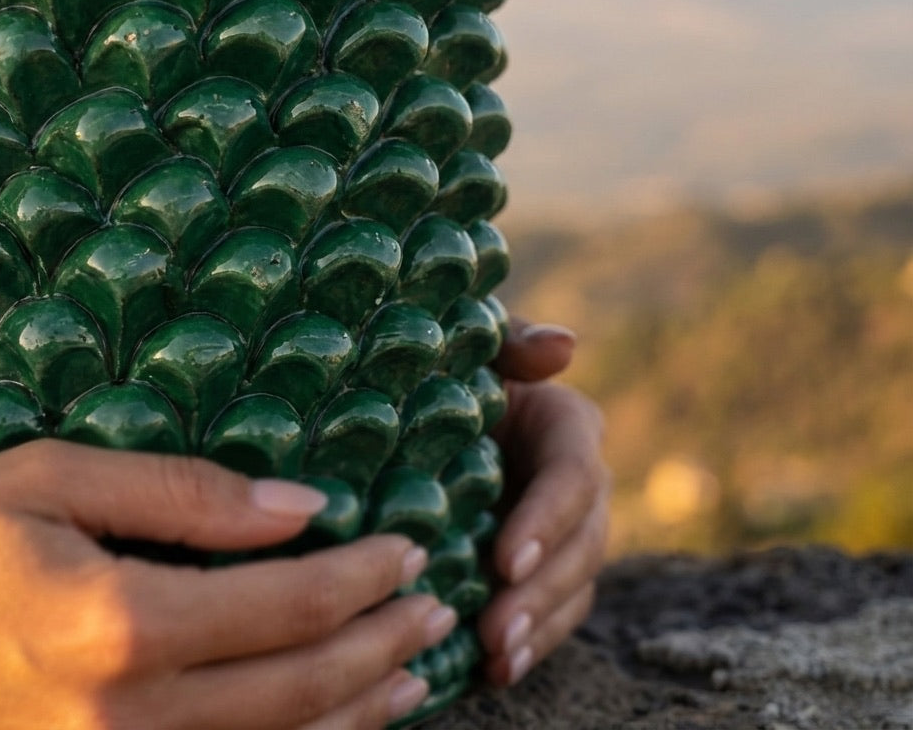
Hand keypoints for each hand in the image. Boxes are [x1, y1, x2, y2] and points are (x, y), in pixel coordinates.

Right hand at [0, 441, 453, 729]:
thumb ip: (184, 493)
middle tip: (434, 607)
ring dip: (359, 713)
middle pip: (298, 689)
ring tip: (416, 674)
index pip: (287, 605)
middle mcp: (125, 716)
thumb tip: (301, 505)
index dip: (362, 577)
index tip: (410, 549)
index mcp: (119, 623)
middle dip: (381, 646)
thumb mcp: (52, 479)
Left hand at [478, 319, 609, 685]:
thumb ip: (515, 341)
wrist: (432, 405)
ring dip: (538, 627)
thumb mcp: (478, 347)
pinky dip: (531, 643)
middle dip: (542, 590)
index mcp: (567, 426)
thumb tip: (564, 346)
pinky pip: (553, 611)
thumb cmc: (453, 368)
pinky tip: (496, 671)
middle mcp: (578, 484)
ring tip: (497, 658)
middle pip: (581, 544)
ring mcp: (565, 531)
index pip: (574, 477)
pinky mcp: (544, 566)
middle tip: (496, 628)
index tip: (506, 558)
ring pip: (572, 586)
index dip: (546, 520)